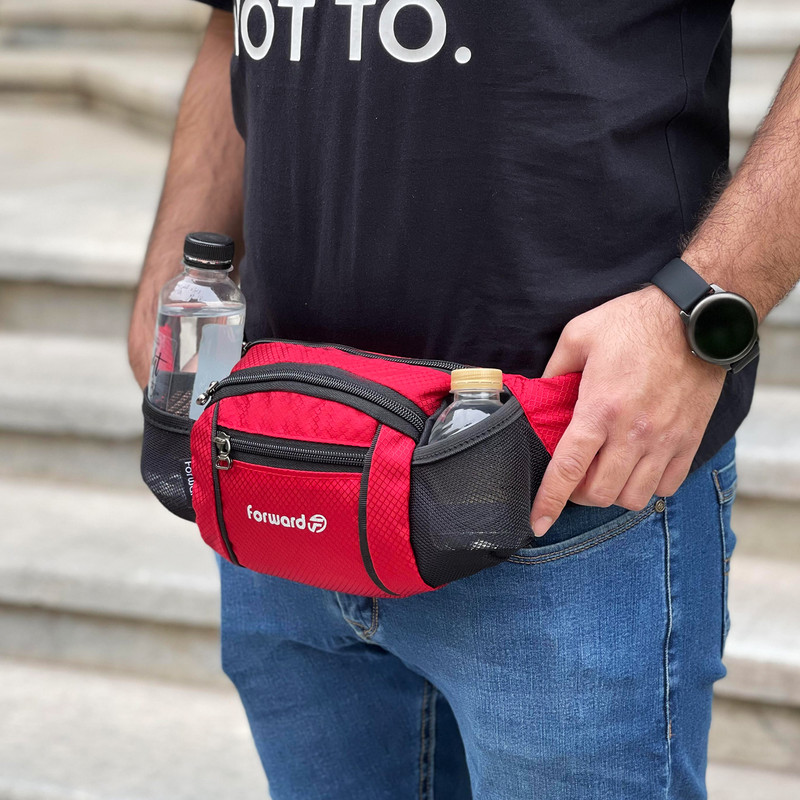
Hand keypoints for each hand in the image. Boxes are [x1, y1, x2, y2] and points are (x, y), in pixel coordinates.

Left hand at [530, 286, 725, 535]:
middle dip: (579, 496)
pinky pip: (667, 486)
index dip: (548, 502)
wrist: (696, 318)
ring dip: (613, 493)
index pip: (568, 470)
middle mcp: (633, 432)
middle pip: (600, 494)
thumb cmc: (633, 322)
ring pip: (633, 497)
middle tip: (574, 479)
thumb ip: (554, 371)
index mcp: (599, 409)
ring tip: (605, 473)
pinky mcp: (689, 440)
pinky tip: (637, 468)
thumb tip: (541, 396)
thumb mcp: (578, 335)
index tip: (538, 524)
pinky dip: (648, 487)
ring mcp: (665, 440)